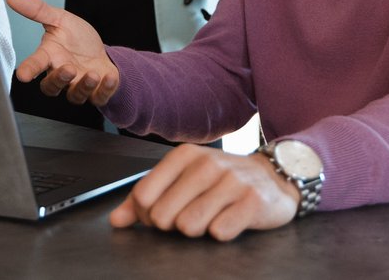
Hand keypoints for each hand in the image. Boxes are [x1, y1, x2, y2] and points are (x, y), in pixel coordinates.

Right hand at [5, 0, 118, 105]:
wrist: (100, 53)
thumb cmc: (76, 39)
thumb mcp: (59, 19)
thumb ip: (37, 9)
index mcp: (50, 56)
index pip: (35, 64)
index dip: (28, 69)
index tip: (22, 75)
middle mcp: (61, 74)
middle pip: (52, 87)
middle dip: (59, 80)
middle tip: (68, 68)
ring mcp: (78, 85)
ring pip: (74, 96)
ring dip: (83, 86)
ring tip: (92, 74)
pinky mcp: (97, 92)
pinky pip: (99, 97)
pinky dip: (105, 89)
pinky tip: (109, 77)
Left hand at [110, 145, 299, 240]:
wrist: (272, 177)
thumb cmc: (220, 181)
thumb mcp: (182, 180)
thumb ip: (145, 198)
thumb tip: (116, 220)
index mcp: (184, 155)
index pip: (143, 195)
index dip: (145, 216)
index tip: (158, 216)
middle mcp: (206, 163)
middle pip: (163, 215)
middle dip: (170, 226)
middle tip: (187, 219)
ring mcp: (231, 180)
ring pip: (189, 225)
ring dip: (196, 231)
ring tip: (208, 219)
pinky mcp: (253, 201)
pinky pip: (221, 231)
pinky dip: (220, 233)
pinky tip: (228, 222)